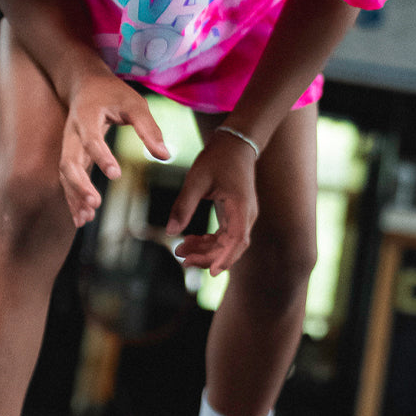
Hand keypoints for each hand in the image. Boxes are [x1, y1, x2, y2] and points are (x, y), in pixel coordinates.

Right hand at [60, 74, 169, 226]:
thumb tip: (164, 155)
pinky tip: (81, 218)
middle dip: (79, 184)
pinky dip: (72, 198)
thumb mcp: (134, 104)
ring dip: (74, 196)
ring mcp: (68, 145)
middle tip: (95, 203)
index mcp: (87, 116)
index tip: (115, 174)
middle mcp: (72, 133)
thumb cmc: (113, 93)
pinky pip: (68, 178)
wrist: (85, 84)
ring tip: (85, 218)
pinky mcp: (72, 155)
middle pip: (69, 161)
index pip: (91, 139)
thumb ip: (148, 128)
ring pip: (65, 174)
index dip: (101, 156)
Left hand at [165, 131, 258, 275]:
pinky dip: (208, 241)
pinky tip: (189, 240)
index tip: (212, 272)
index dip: (226, 257)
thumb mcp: (196, 179)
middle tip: (182, 259)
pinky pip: (223, 235)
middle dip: (207, 257)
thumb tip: (170, 232)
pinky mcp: (235, 215)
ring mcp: (242, 216)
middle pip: (231, 246)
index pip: (238, 240)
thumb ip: (183, 206)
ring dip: (205, 250)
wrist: (234, 143)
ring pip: (226, 243)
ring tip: (180, 250)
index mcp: (241, 207)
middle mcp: (246, 215)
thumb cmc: (217, 158)